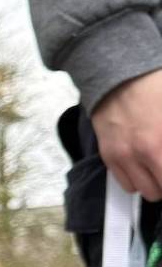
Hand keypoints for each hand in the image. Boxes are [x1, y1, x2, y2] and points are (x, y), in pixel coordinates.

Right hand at [92, 69, 161, 200]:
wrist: (118, 76)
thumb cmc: (155, 87)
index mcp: (158, 145)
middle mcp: (140, 155)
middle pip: (158, 191)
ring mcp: (122, 157)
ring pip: (141, 190)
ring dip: (151, 182)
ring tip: (156, 167)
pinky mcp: (108, 156)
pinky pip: (124, 182)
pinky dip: (135, 178)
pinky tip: (141, 163)